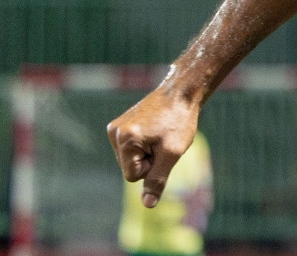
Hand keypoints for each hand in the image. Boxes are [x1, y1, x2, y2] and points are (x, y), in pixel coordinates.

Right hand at [107, 87, 199, 207]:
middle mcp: (115, 132)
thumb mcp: (172, 154)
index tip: (163, 148)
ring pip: (130, 159)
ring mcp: (115, 127)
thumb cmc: (180, 121)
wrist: (182, 92)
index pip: (133, 176)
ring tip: (159, 133)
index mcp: (125, 139)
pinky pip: (130, 148)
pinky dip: (143, 144)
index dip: (152, 168)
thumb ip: (157, 180)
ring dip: (147, 152)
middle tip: (163, 140)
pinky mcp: (120, 124)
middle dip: (148, 160)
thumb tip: (148, 205)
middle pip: (129, 168)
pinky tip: (154, 129)